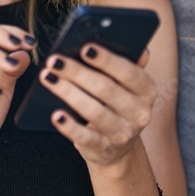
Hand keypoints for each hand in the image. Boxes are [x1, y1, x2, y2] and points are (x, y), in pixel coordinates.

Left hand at [40, 44, 156, 165]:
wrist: (118, 148)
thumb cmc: (116, 103)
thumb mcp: (126, 85)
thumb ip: (128, 63)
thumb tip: (138, 47)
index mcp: (147, 91)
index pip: (129, 72)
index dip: (107, 59)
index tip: (84, 47)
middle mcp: (139, 113)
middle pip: (106, 89)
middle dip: (77, 72)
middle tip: (54, 60)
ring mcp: (123, 133)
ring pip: (94, 111)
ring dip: (68, 93)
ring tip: (47, 77)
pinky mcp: (104, 149)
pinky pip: (85, 137)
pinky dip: (69, 126)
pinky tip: (55, 115)